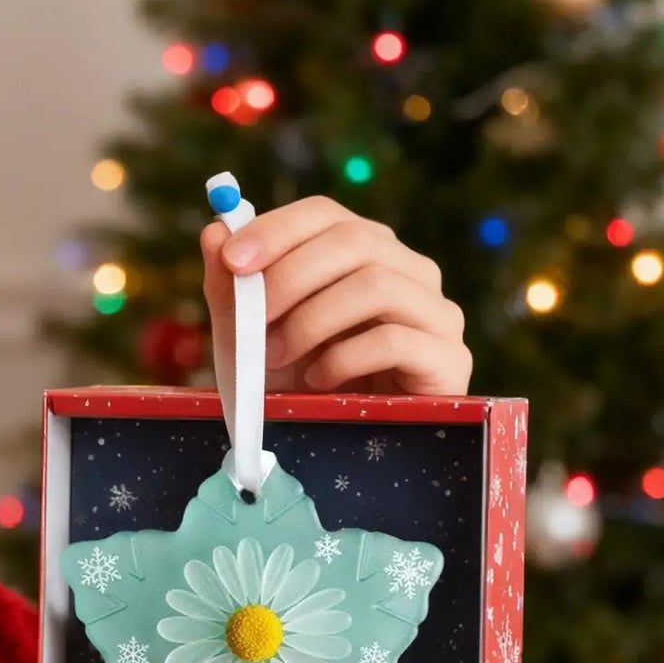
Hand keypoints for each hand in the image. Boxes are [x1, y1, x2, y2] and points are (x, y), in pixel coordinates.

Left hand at [201, 195, 471, 396]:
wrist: (336, 447)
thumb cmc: (295, 385)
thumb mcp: (250, 338)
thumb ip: (230, 287)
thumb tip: (215, 229)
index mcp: (364, 252)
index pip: (325, 214)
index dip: (277, 230)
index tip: (233, 260)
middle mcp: (408, 271)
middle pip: (354, 240)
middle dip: (290, 277)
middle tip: (253, 317)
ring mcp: (436, 312)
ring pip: (376, 285)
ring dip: (312, 320)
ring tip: (275, 357)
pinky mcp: (448, 359)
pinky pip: (394, 340)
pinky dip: (344, 359)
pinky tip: (319, 381)